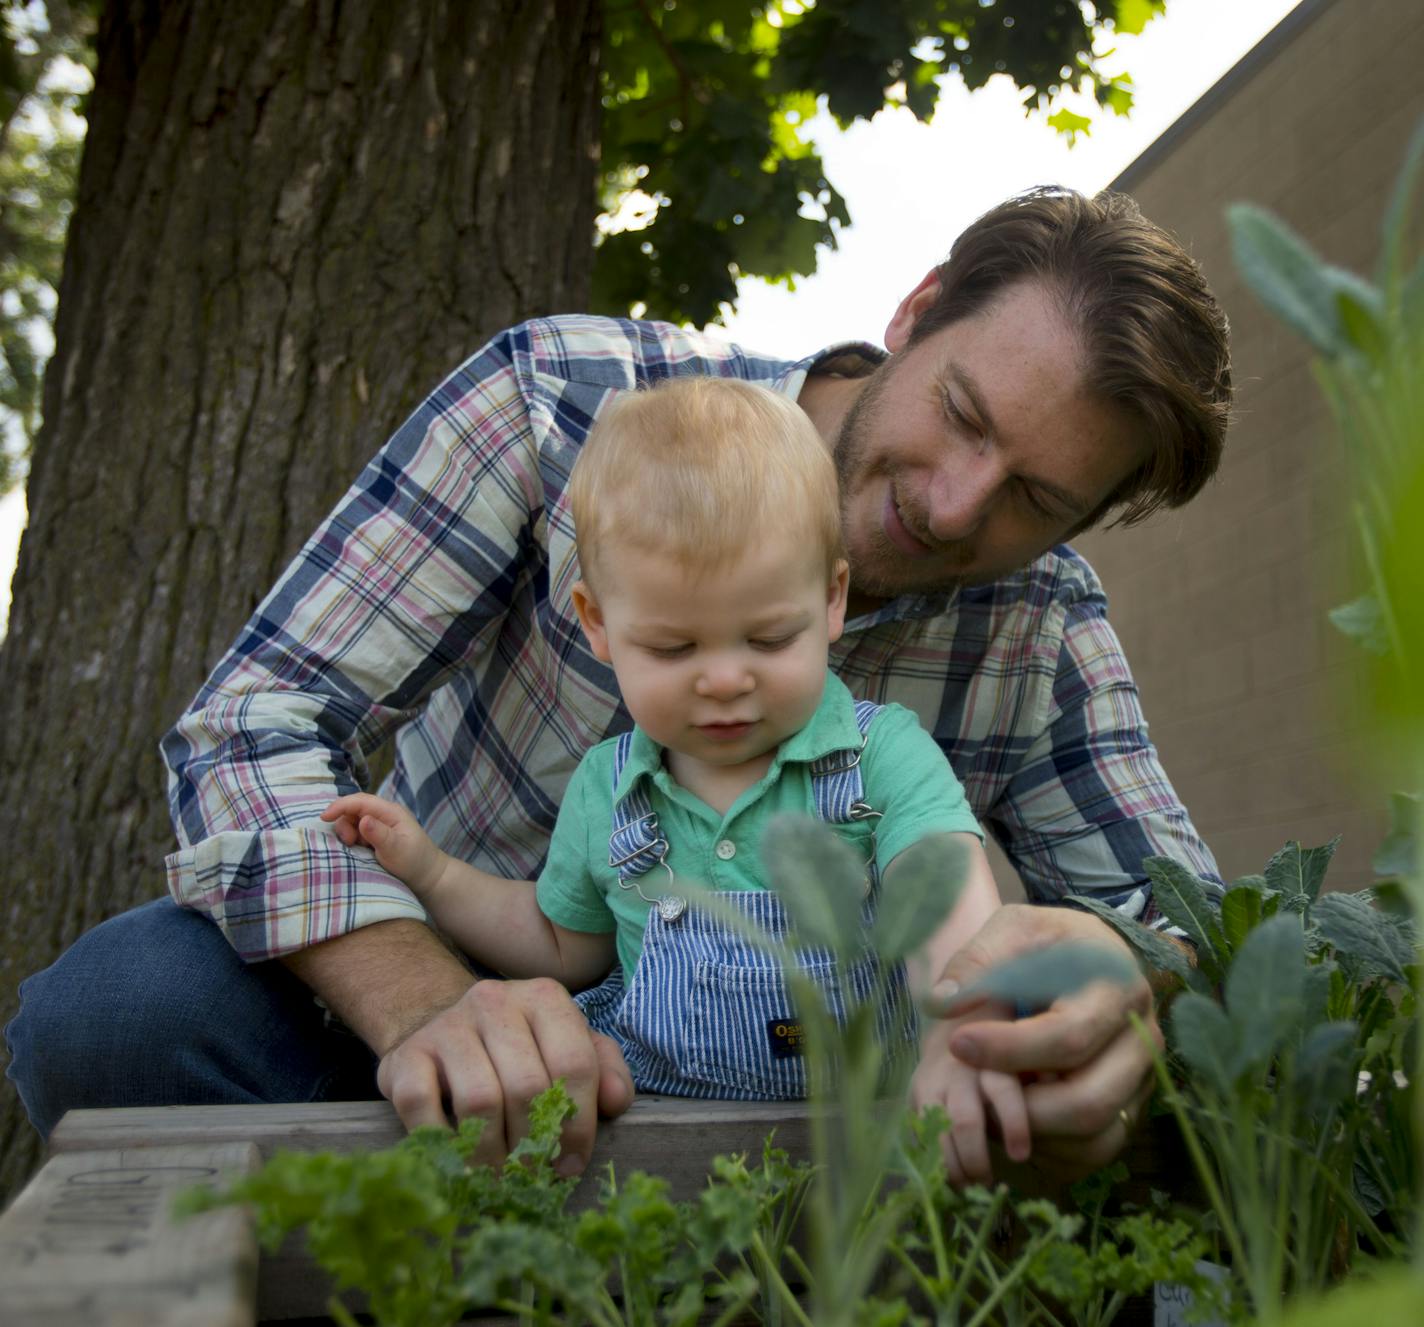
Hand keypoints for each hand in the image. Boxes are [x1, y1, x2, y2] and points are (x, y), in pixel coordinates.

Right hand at [322, 792, 444, 894]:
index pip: (360, 801)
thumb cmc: (414, 861)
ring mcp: (379, 826)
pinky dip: (352, 839)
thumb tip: (362, 820)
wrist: (427, 877)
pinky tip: (357, 850)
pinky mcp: (376, 837)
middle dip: (344, 822)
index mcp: (390, 812)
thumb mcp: (396, 849)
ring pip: (353, 822)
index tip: (324, 817)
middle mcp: (383, 815)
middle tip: (349, 843)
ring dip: (348, 832)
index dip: (340, 806)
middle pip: (354, 809)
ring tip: (356, 848)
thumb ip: (379, 834)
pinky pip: (357, 833)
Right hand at [377, 975, 635, 1172]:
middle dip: (535, 1145)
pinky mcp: (405, 1055)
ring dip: (493, 1154)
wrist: (436, 1022)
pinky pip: (423, 1108)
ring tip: (500, 1178)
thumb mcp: (566, 1043)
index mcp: (544, 998)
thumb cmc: (517, 1045)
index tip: (571, 1164)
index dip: (579, 1124)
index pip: (574, 1063)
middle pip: (527, 1087)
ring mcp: (447, 1026)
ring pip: (479, 1102)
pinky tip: (458, 1161)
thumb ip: (603, 1068)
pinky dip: (444, 1146)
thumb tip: (615, 1102)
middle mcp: (495, 1002)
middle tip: (533, 1177)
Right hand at [910, 999, 1029, 1187]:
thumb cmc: (1004, 1055)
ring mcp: (933, 1083)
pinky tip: (948, 1178)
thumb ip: (1044, 1080)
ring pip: (937, 1130)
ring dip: (953, 1164)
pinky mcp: (915, 1096)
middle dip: (976, 1156)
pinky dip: (933, 1159)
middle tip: (989, 1183)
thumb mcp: (1026, 1058)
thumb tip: (1063, 1112)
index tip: (1021, 1156)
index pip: (1002, 1090)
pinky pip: (919, 1132)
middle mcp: (960, 1070)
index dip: (1013, 1124)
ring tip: (968, 1186)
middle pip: (965, 1120)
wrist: (958, 1032)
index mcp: (993, 1059)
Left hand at [929, 904, 1158, 1182]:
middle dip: (1020, 1107)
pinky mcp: (1131, 1109)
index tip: (958, 1044)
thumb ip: (977, 961)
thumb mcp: (1012, 929)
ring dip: (1032, 1131)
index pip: (1070, 1037)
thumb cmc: (1045, 942)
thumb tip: (942, 1004)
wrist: (1084, 957)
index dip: (1010, 1049)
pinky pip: (1095, 1150)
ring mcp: (1142, 1080)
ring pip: (1095, 1135)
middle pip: (1090, 1101)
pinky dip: (1048, 1147)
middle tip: (971, 1092)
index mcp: (1119, 987)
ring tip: (987, 1103)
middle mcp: (1143, 1039)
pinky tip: (1011, 1115)